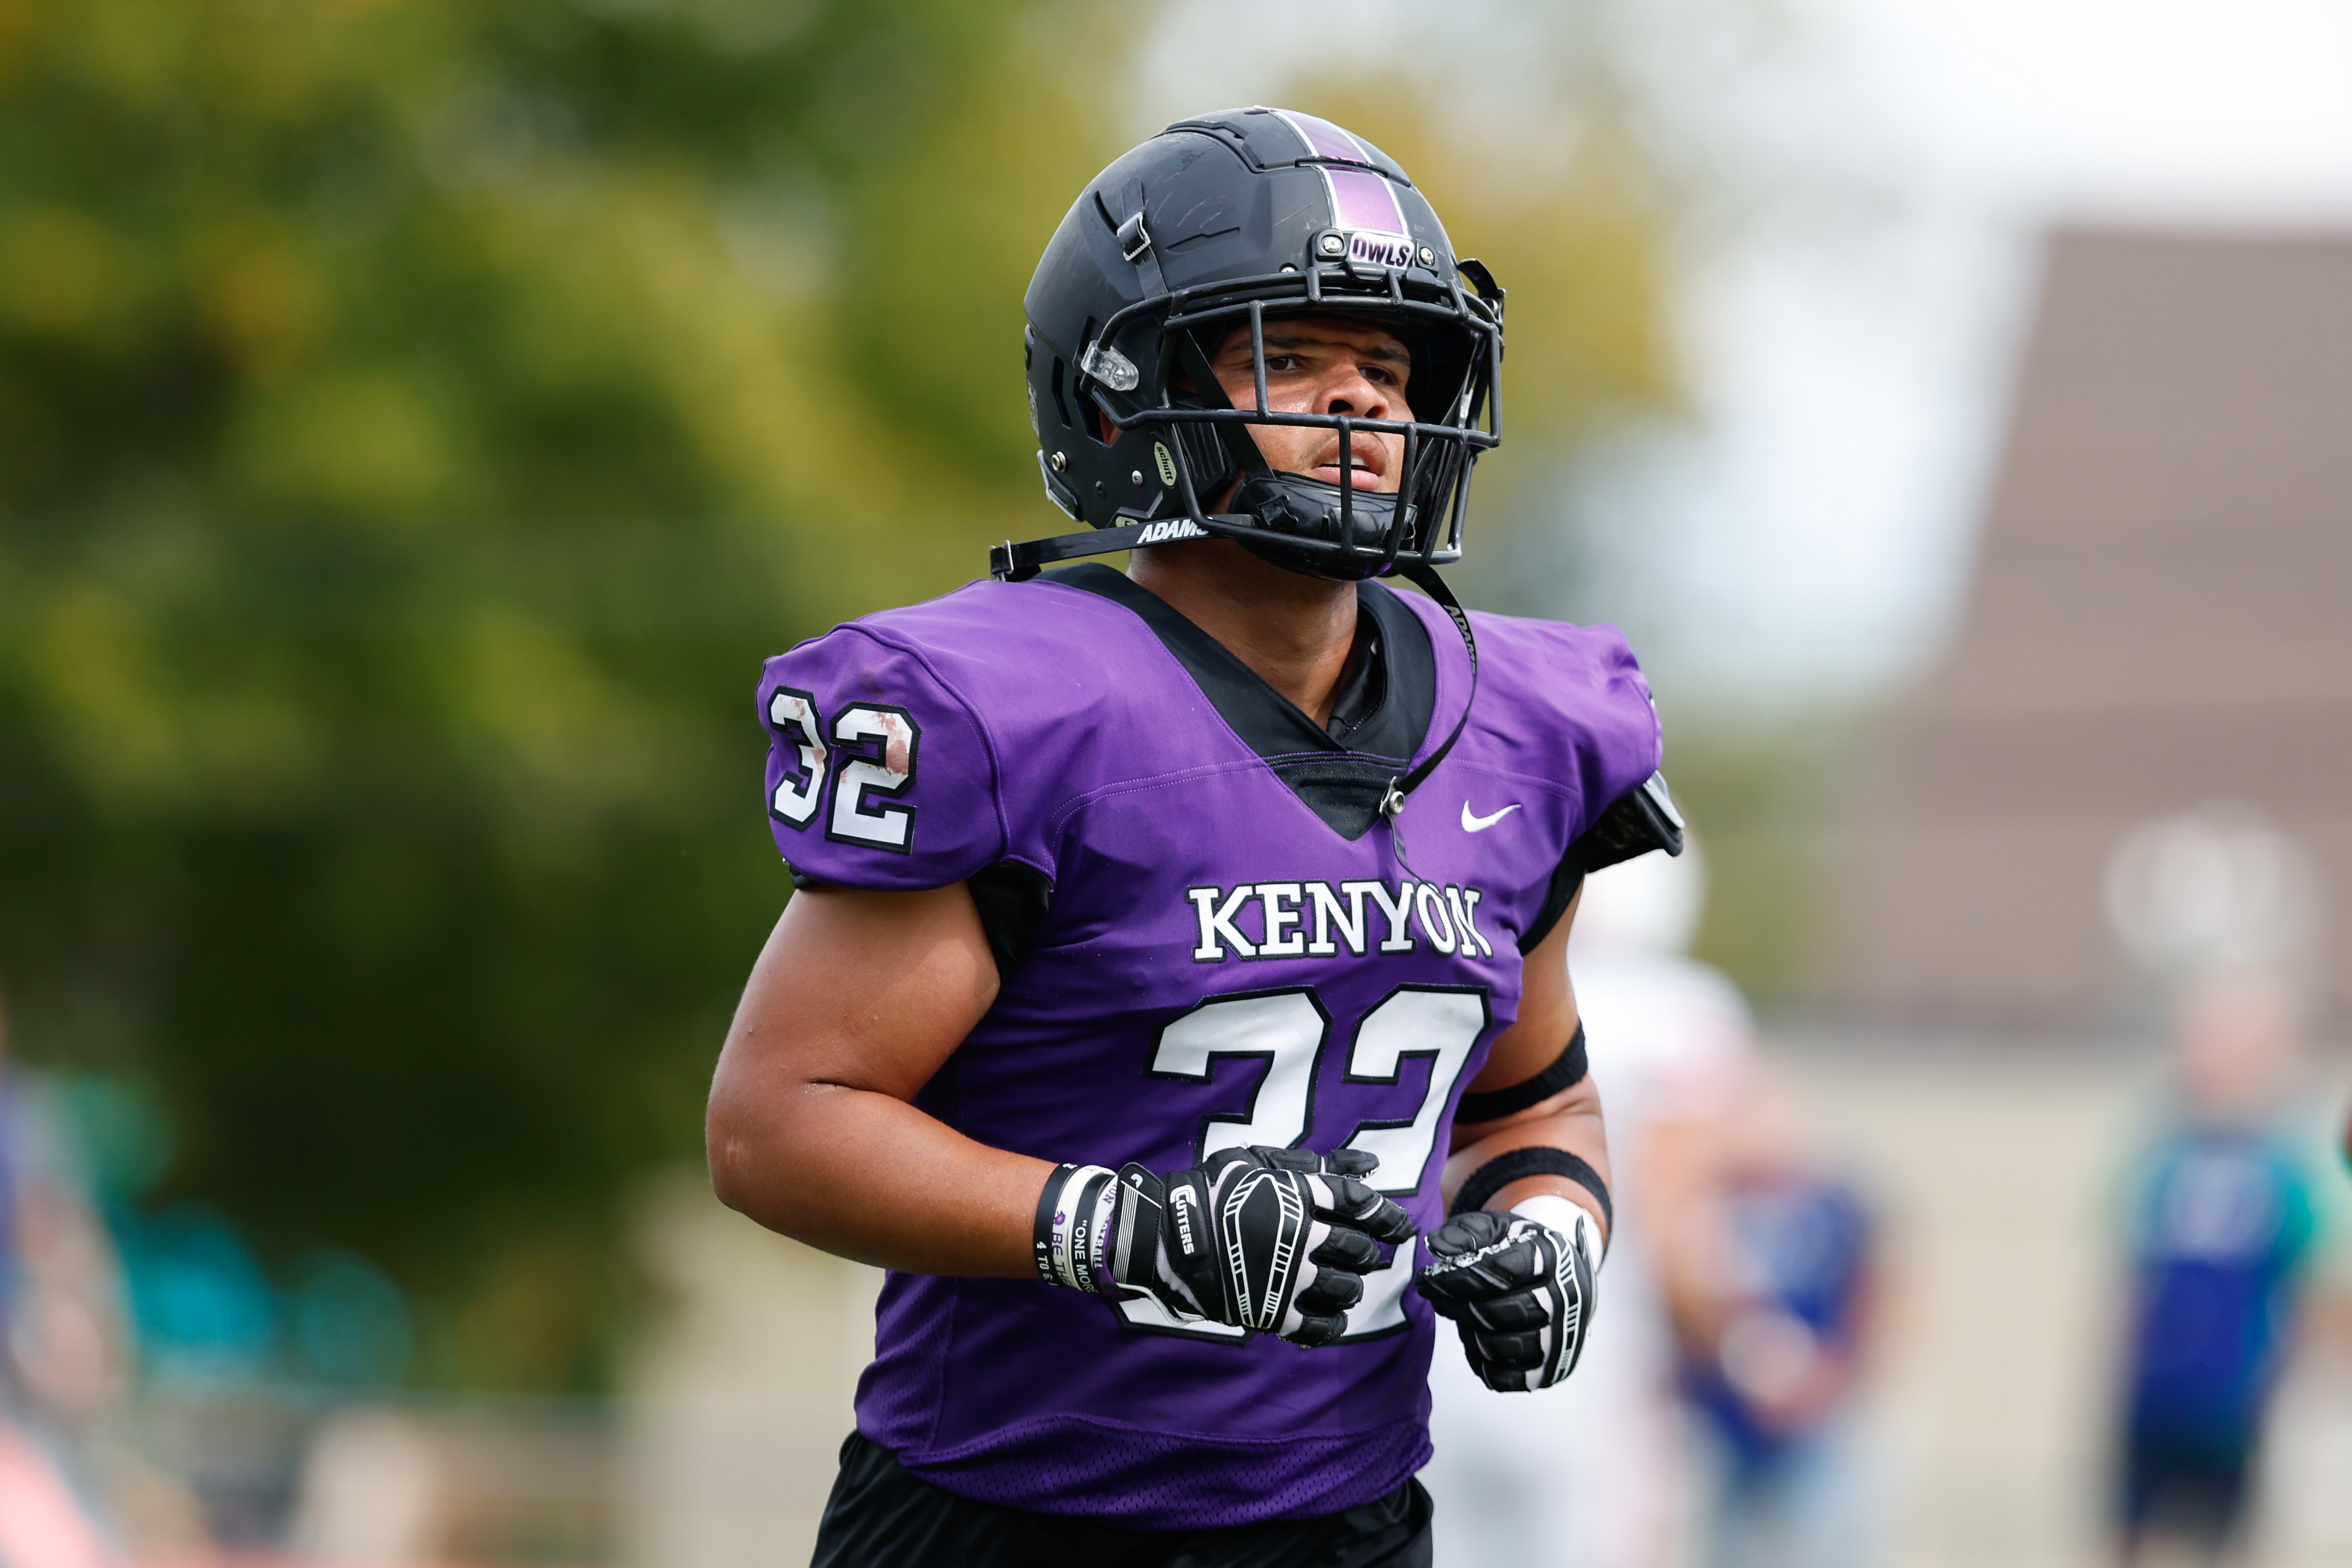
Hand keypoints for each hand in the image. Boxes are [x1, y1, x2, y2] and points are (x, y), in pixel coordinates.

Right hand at [1112, 1146, 1416, 1345]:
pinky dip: (1332, 1324)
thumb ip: (1316, 1163)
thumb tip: (1371, 1164)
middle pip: (1358, 1249)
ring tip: (1344, 1285)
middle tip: (1362, 1256)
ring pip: (1345, 1288)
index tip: (1398, 1226)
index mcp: (1300, 1196)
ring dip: (1351, 1287)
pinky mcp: (1274, 1312)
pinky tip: (1330, 1317)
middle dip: (1366, 1254)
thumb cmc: (1212, 1191)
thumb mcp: (1261, 1163)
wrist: (1166, 1237)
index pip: (1360, 1202)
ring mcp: (1289, 1276)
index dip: (1386, 1215)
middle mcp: (1301, 1236)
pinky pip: (1320, 1326)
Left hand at [1415, 1201, 1600, 1390]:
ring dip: (1471, 1335)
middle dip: (1460, 1307)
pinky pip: (1510, 1379)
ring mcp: (1562, 1337)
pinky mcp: (1552, 1369)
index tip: (1429, 1279)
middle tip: (1439, 1300)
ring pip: (1505, 1347)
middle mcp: (1565, 1299)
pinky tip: (1476, 1344)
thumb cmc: (1524, 1252)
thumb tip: (1438, 1246)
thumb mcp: (1498, 1229)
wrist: (1564, 1279)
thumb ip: (1467, 1233)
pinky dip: (1485, 1365)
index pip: (1501, 1271)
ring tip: (1460, 1319)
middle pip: (1501, 1312)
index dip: (1458, 1278)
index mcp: (1552, 1257)